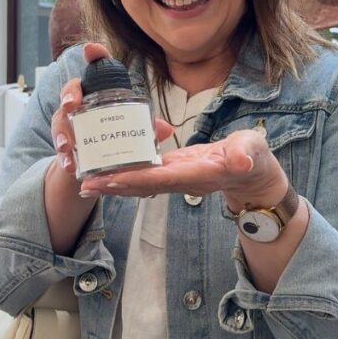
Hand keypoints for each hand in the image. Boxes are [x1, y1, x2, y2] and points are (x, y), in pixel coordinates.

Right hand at [51, 42, 173, 178]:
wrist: (93, 163)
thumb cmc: (112, 135)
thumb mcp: (131, 129)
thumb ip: (147, 128)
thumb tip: (166, 129)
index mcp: (98, 93)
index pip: (96, 69)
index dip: (94, 56)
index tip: (91, 49)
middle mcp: (79, 103)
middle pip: (70, 91)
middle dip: (69, 95)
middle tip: (71, 105)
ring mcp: (68, 123)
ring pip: (59, 120)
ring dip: (62, 132)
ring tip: (68, 145)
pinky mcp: (64, 144)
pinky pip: (60, 147)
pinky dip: (64, 157)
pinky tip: (70, 165)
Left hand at [79, 128, 288, 207]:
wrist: (254, 174)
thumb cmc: (253, 159)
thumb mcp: (253, 153)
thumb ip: (247, 156)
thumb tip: (242, 161)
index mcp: (197, 174)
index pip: (161, 178)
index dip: (134, 178)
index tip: (110, 178)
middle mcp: (181, 180)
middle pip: (141, 185)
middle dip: (113, 185)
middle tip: (83, 184)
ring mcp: (176, 178)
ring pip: (139, 182)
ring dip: (113, 183)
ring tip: (85, 181)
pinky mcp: (173, 171)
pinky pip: (145, 174)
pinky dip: (125, 173)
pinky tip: (106, 169)